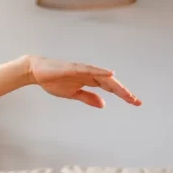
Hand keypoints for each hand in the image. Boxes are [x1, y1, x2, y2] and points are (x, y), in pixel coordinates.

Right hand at [26, 56, 141, 108]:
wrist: (37, 72)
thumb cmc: (54, 81)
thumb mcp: (73, 94)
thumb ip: (88, 98)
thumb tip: (103, 104)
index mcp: (90, 81)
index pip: (110, 88)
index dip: (122, 94)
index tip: (134, 102)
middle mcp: (90, 74)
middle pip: (111, 83)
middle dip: (124, 92)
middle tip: (136, 102)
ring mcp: (83, 70)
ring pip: (104, 77)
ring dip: (116, 85)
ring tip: (127, 93)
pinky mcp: (74, 68)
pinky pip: (90, 69)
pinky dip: (101, 71)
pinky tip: (110, 74)